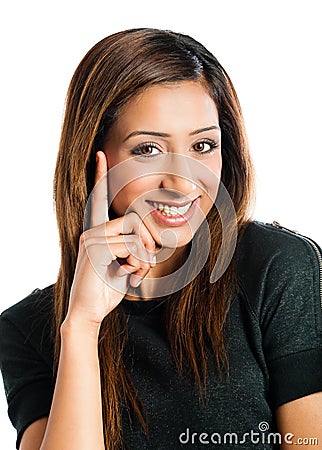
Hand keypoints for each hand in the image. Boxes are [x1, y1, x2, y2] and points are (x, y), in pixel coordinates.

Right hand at [65, 151, 155, 326]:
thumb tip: (153, 242)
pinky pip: (133, 247)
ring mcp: (92, 238)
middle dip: (149, 243)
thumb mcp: (126, 265)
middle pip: (136, 219)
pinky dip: (138, 264)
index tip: (100, 156)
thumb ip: (136, 249)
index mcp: (99, 231)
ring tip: (133, 273)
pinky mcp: (95, 249)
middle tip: (145, 264)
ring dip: (144, 259)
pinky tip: (125, 276)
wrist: (89, 310)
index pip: (99, 198)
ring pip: (137, 235)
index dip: (101, 177)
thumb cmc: (108, 287)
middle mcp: (93, 230)